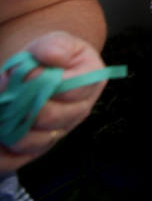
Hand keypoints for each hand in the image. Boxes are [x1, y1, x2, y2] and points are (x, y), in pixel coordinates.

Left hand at [0, 32, 108, 171]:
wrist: (42, 71)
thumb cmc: (50, 56)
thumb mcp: (54, 42)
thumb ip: (54, 46)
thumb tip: (53, 57)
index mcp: (90, 82)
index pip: (72, 89)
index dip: (45, 82)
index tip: (26, 72)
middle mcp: (78, 111)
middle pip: (52, 117)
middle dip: (24, 104)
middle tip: (6, 91)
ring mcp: (57, 132)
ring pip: (33, 141)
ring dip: (10, 126)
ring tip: (1, 109)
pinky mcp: (36, 148)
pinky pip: (15, 160)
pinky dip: (0, 153)